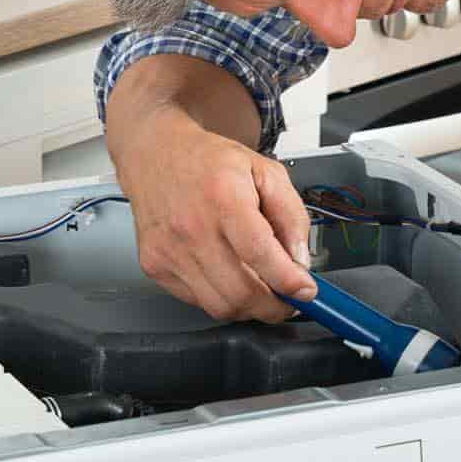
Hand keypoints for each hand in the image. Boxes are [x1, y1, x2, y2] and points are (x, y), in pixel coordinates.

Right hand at [113, 106, 316, 322]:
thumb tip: (299, 260)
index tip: (305, 291)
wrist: (155, 155)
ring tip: (262, 288)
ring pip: (220, 306)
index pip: (259, 254)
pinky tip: (229, 277)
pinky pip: (198, 301)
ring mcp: (169, 250)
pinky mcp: (155, 265)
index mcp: (223, 197)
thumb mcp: (265, 172)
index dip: (288, 281)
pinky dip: (222, 298)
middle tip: (289, 299)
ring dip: (250, 307)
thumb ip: (291, 215)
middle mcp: (192, 227)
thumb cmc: (207, 161)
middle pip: (241, 292)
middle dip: (274, 307)